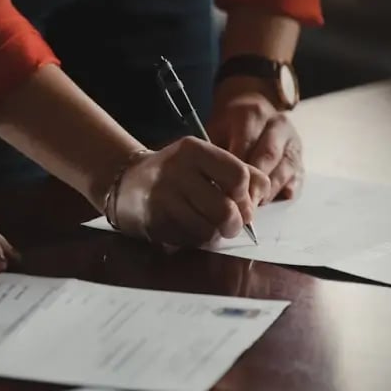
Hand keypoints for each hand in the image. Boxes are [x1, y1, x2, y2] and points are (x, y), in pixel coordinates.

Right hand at [112, 137, 269, 246]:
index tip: (241, 200)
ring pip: (209, 230)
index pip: (239, 175)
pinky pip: (189, 240)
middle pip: (226, 210)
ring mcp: (163, 197)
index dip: (246, 195)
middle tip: (232, 224)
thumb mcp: (205, 160)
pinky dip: (196, 240)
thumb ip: (239, 172)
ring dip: (215, 234)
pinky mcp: (154, 221)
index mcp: (194, 150)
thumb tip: (262, 195)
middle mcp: (177, 171)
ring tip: (208, 225)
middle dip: (235, 224)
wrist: (127, 182)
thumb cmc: (177, 173)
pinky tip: (188, 227)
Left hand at [208, 77, 303, 202]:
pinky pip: (296, 178)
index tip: (226, 190)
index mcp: (254, 114)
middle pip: (268, 156)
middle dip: (254, 184)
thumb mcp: (216, 129)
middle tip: (240, 205)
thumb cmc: (230, 126)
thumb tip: (211, 182)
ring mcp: (292, 141)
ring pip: (284, 169)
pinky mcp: (300, 158)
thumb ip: (215, 152)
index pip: (247, 143)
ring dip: (268, 191)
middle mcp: (278, 125)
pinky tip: (268, 202)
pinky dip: (282, 192)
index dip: (237, 170)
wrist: (254, 109)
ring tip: (251, 207)